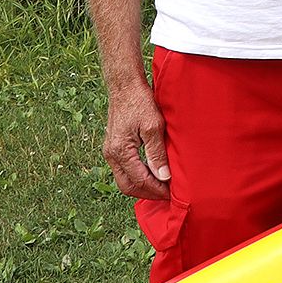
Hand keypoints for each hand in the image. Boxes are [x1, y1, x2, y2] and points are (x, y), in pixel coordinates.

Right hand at [103, 78, 170, 199]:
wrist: (125, 87)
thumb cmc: (140, 103)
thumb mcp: (153, 127)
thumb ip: (156, 153)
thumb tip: (162, 177)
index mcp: (120, 151)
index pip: (139, 180)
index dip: (156, 189)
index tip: (172, 193)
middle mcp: (111, 155)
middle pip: (127, 186)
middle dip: (147, 193)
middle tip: (167, 195)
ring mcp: (110, 152)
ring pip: (124, 179)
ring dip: (142, 186)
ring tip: (161, 187)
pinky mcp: (114, 147)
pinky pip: (124, 169)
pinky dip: (137, 176)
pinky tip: (151, 174)